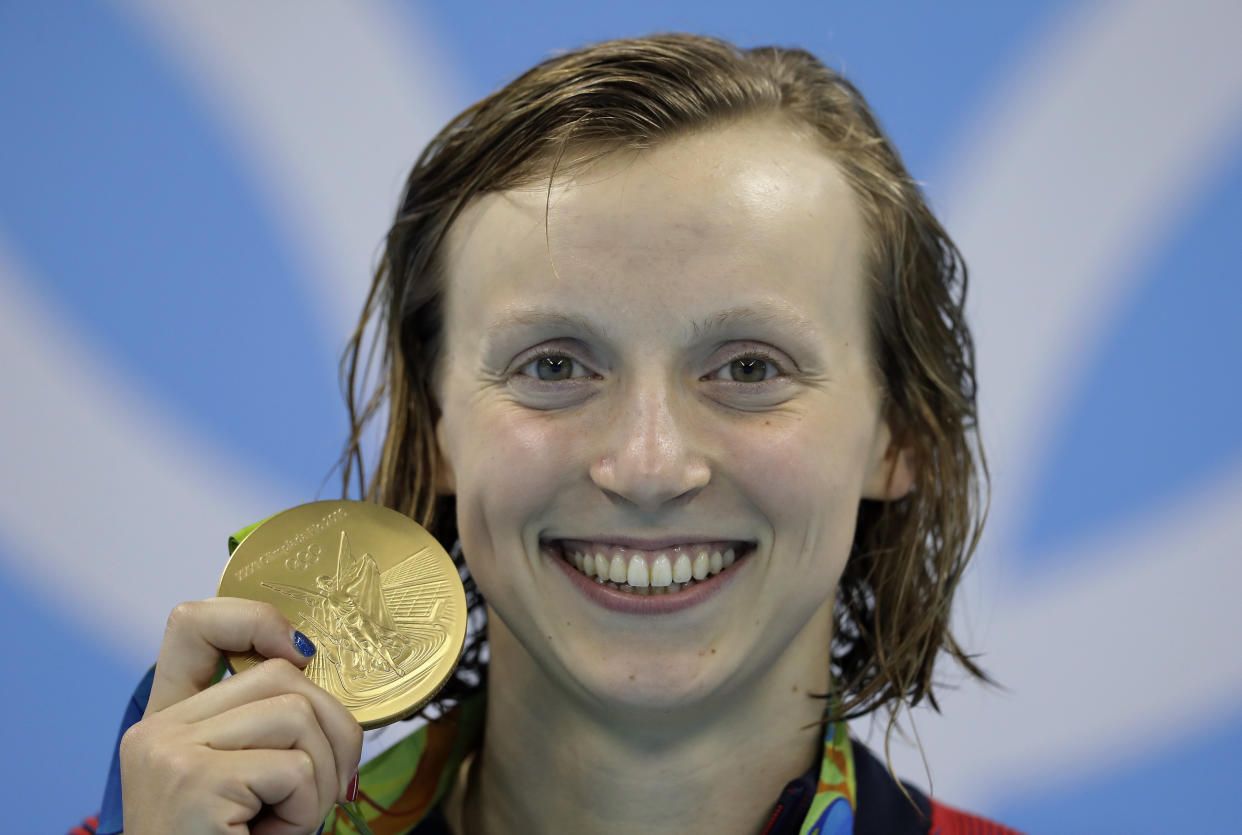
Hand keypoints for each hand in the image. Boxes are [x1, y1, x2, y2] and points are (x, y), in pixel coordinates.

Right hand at [119, 598, 363, 834]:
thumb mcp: (246, 780)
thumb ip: (262, 723)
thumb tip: (312, 664)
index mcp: (167, 722)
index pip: (192, 624)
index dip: (256, 620)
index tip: (300, 654)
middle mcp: (156, 730)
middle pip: (282, 675)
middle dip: (332, 728)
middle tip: (324, 787)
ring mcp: (170, 752)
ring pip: (298, 714)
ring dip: (321, 777)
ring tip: (289, 820)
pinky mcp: (195, 782)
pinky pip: (295, 766)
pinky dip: (308, 807)